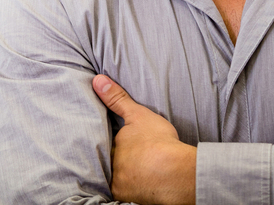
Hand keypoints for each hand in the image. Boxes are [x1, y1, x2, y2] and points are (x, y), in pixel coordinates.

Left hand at [93, 74, 195, 204]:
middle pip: (106, 160)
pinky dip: (126, 188)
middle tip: (122, 157)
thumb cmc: (158, 142)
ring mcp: (117, 183)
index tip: (108, 139)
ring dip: (119, 173)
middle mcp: (110, 166)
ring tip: (129, 170)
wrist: (176, 173)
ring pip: (113, 176)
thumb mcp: (137, 115)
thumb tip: (97, 80)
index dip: (104, 141)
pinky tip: (132, 185)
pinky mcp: (126, 197)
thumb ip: (117, 99)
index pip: (102, 143)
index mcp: (110, 146)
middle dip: (110, 158)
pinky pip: (121, 192)